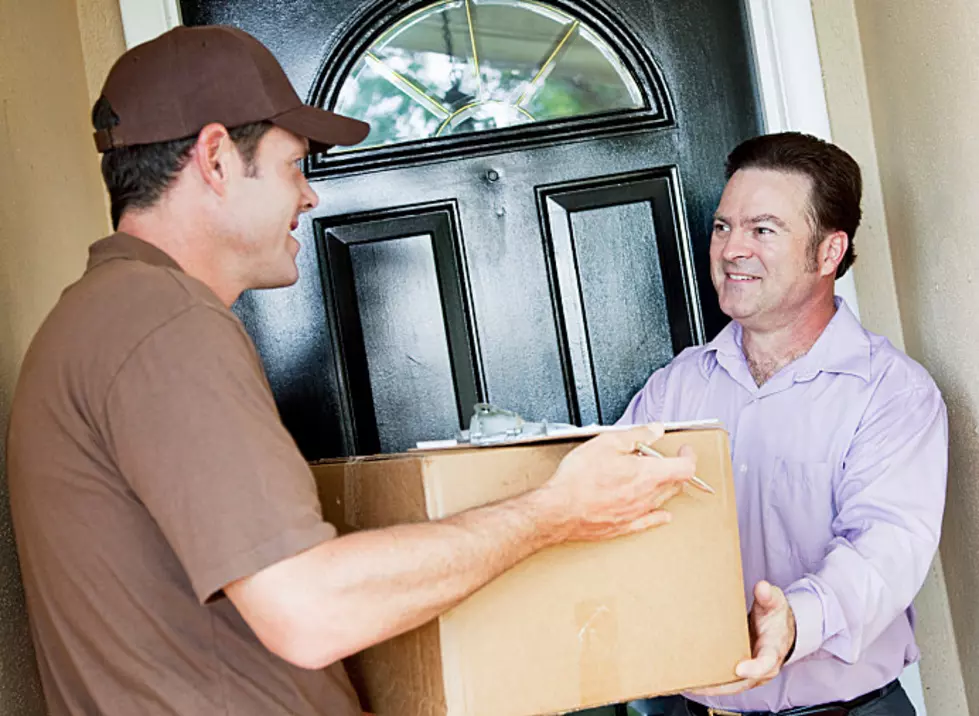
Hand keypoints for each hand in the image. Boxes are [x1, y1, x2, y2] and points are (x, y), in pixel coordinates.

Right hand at [536, 424, 695, 541]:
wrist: (560, 509)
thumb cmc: (579, 478)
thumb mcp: (607, 443)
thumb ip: (637, 435)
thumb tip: (655, 430)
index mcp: (647, 475)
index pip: (684, 467)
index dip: (689, 456)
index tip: (685, 450)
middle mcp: (647, 497)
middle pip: (675, 484)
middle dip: (675, 469)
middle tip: (665, 459)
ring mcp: (637, 514)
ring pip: (663, 500)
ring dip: (665, 487)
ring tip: (653, 477)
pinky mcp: (624, 527)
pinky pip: (650, 521)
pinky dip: (659, 515)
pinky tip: (662, 515)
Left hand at [692, 580, 795, 695]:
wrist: (781, 630)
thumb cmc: (776, 617)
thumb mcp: (775, 603)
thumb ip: (769, 597)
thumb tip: (763, 588)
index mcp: (773, 650)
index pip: (766, 663)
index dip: (754, 668)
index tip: (739, 668)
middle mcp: (763, 668)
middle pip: (743, 682)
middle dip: (721, 685)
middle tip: (698, 683)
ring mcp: (751, 674)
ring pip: (731, 686)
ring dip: (710, 687)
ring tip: (687, 684)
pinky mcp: (741, 674)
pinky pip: (726, 682)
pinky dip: (710, 683)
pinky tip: (691, 680)